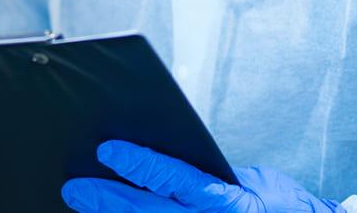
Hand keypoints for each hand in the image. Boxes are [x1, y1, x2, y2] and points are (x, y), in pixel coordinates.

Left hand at [62, 140, 344, 212]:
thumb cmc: (281, 207)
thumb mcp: (249, 181)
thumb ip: (204, 177)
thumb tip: (157, 166)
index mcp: (227, 202)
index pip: (173, 179)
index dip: (137, 163)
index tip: (106, 150)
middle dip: (106, 201)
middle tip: (75, 189)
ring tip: (84, 206)